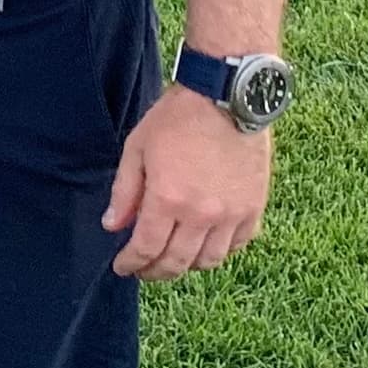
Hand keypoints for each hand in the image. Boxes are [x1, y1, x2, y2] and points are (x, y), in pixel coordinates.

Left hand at [103, 86, 273, 278]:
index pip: (146, 249)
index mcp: (168, 200)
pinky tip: (206, 243)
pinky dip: (220, 250)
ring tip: (174, 257)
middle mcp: (201, 215)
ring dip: (187, 266)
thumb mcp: (138, 148)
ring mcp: (232, 214)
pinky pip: (237, 245)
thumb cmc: (178, 117)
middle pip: (176, 263)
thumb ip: (124, 192)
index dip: (130, 263)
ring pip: (209, 261)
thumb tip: (112, 226)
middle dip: (155, 272)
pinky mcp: (254, 207)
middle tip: (144, 269)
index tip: (122, 266)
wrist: (226, 96)